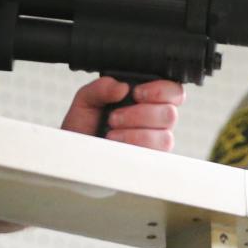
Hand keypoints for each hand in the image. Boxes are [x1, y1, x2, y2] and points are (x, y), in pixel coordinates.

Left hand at [60, 76, 184, 150]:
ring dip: (134, 134)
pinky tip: (117, 145)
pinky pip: (154, 154)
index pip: (173, 91)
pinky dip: (133, 147)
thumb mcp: (87, 99)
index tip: (137, 94)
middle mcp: (155, 120)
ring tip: (112, 133)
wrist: (74, 153)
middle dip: (140, 114)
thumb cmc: (84, 126)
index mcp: (146, 99)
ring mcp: (154, 142)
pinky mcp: (150, 160)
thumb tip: (122, 87)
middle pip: (170, 114)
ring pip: (164, 137)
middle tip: (114, 117)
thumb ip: (102, 87)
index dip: (161, 90)